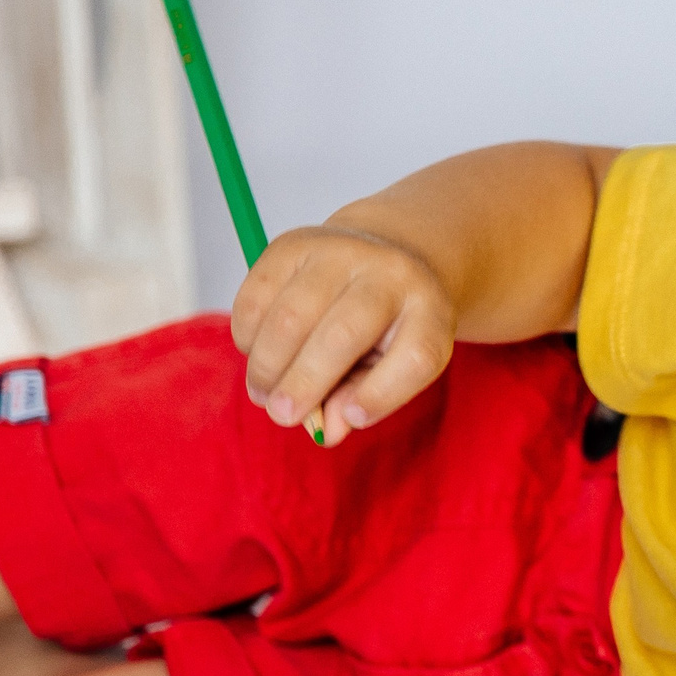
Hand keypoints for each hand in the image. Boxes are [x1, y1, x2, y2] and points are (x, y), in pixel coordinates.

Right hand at [230, 224, 456, 445]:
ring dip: (267, 365)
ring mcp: (339, 251)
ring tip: (263, 393)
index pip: (415, 357)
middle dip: (304, 384)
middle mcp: (389, 273)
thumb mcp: (397, 361)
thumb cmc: (389, 325)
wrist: (386, 254)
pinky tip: (255, 352)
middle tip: (282, 416)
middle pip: (343, 335)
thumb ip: (366, 396)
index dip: (382, 395)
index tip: (352, 419)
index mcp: (428, 310)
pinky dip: (247, 335)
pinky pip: (256, 296)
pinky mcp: (292, 243)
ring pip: (290, 316)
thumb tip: (327, 431)